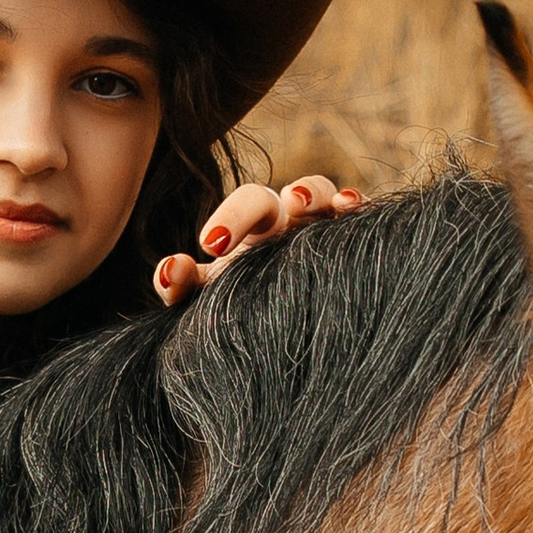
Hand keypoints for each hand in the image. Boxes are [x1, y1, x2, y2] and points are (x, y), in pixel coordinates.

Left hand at [153, 174, 363, 305]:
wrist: (301, 340)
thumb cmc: (255, 305)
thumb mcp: (215, 295)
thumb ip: (181, 284)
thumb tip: (168, 267)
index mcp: (256, 229)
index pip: (243, 208)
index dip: (228, 220)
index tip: (209, 245)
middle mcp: (291, 222)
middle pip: (277, 197)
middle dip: (259, 208)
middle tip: (251, 227)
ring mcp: (328, 228)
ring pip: (323, 194)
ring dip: (314, 193)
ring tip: (299, 203)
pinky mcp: (360, 241)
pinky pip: (364, 216)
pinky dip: (359, 206)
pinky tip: (351, 207)